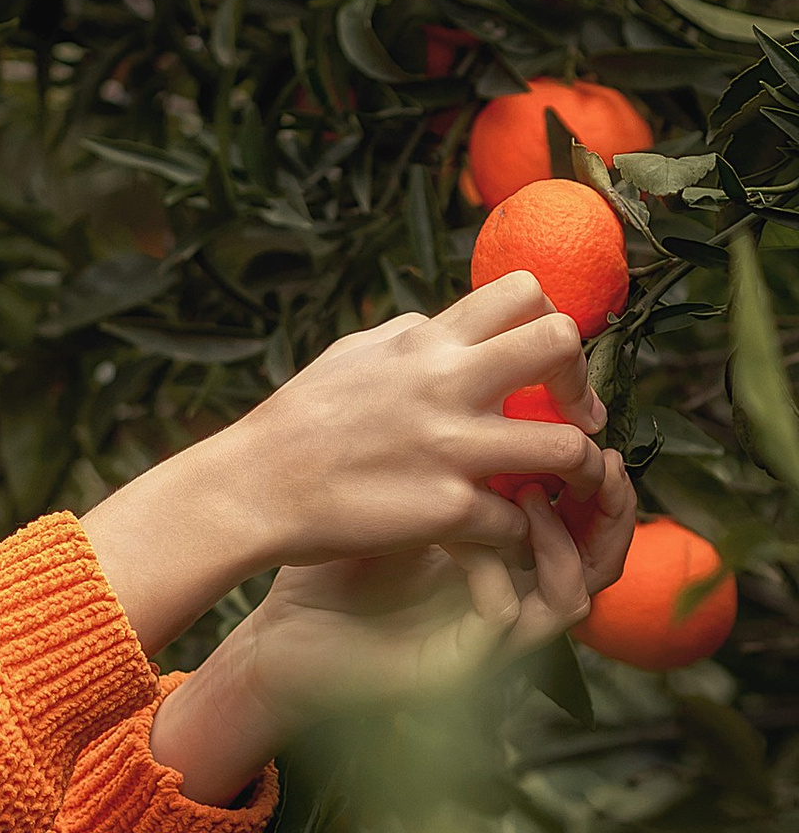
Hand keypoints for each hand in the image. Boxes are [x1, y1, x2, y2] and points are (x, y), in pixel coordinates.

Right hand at [83, 274, 608, 660]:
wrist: (249, 489)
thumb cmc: (294, 425)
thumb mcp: (352, 355)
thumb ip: (409, 338)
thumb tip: (445, 324)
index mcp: (424, 341)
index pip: (523, 292)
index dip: (553, 324)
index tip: (547, 368)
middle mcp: (445, 383)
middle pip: (559, 344)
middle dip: (583, 383)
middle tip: (576, 420)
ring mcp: (450, 447)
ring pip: (566, 445)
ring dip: (580, 470)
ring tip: (568, 489)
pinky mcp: (445, 509)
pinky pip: (517, 521)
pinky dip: (517, 534)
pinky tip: (501, 540)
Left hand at [149, 451, 637, 804]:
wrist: (283, 629)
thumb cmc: (334, 554)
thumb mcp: (398, 487)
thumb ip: (442, 442)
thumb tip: (475, 365)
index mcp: (506, 550)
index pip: (585, 513)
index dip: (600, 469)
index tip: (585, 414)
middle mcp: (513, 590)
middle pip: (603, 552)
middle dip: (614, 503)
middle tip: (599, 453)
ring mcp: (492, 630)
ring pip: (579, 591)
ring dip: (571, 536)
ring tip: (539, 486)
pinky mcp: (461, 658)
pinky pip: (511, 615)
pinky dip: (506, 572)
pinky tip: (489, 532)